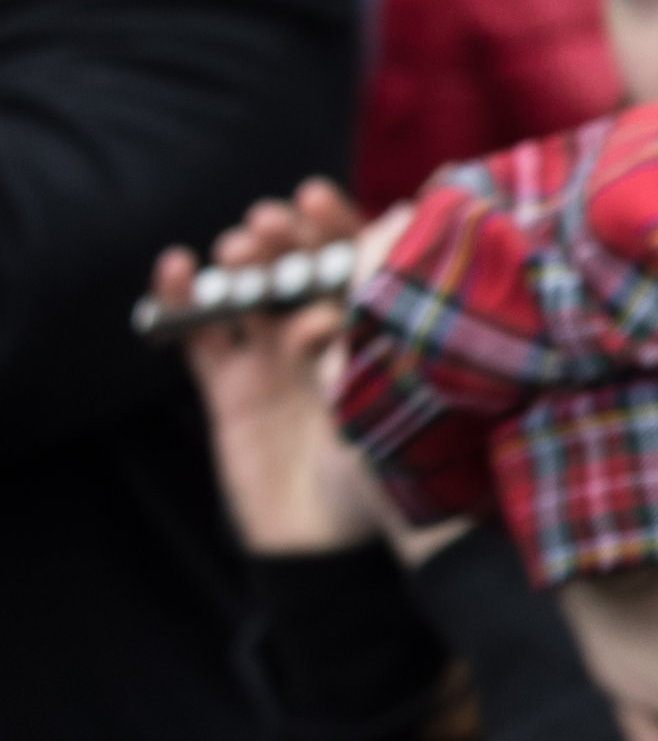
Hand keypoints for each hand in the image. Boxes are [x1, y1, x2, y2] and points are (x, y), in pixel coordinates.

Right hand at [157, 186, 407, 560]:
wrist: (341, 543)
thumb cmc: (390, 472)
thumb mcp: (397, 391)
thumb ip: (387, 322)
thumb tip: (397, 232)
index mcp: (373, 337)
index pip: (353, 263)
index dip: (333, 226)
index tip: (316, 197)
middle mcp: (325, 343)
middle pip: (295, 271)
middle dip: (282, 239)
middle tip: (273, 221)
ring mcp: (273, 363)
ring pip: (247, 295)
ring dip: (239, 264)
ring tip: (241, 248)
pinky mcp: (229, 389)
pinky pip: (198, 336)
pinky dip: (180, 299)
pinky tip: (177, 267)